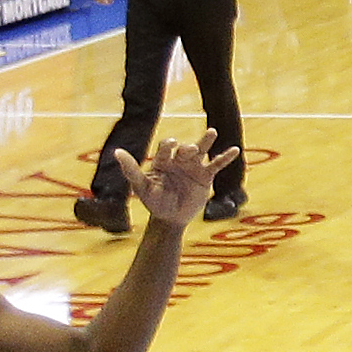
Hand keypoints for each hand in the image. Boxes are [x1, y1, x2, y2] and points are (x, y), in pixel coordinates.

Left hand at [113, 129, 240, 227]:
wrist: (170, 219)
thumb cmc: (154, 202)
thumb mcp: (142, 187)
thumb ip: (131, 170)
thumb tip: (116, 151)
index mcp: (163, 161)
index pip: (166, 148)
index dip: (168, 146)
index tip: (171, 145)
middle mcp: (178, 160)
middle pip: (184, 148)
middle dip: (187, 148)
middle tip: (190, 150)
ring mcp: (193, 167)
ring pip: (201, 150)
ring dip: (206, 141)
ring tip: (212, 132)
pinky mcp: (205, 176)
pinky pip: (216, 164)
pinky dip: (225, 157)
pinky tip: (235, 150)